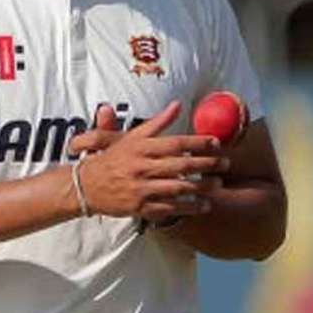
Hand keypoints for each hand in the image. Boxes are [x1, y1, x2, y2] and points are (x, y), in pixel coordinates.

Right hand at [78, 101, 228, 223]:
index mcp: (140, 147)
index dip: (198, 142)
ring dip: (202, 187)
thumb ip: (156, 122)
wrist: (86, 186)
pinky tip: (203, 205)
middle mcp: (142, 167)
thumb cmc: (112, 159)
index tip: (216, 142)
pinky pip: (170, 208)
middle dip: (207, 164)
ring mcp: (142, 188)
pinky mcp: (141, 207)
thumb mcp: (130, 136)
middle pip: (181, 165)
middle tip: (226, 163)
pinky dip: (189, 207)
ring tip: (218, 184)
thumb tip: (177, 104)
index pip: (175, 143)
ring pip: (179, 188)